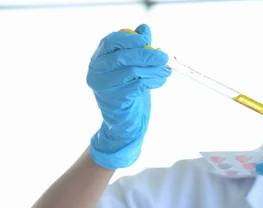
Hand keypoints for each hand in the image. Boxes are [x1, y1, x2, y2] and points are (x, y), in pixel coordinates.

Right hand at [86, 24, 170, 169]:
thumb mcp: (132, 67)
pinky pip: (138, 86)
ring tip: (165, 71)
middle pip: (123, 56)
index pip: (110, 42)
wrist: (125, 122)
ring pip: (132, 71)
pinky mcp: (115, 100)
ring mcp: (104, 87)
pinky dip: (153, 81)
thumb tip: (144, 29)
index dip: (130, 39)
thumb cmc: (129, 91)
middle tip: (164, 56)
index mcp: (98, 59)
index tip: (147, 39)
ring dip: (154, 70)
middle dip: (147, 55)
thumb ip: (137, 49)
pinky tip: (160, 82)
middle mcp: (97, 72)